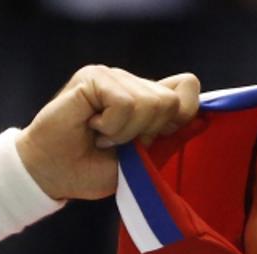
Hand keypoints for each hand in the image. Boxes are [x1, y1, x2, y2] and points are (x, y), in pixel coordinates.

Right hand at [16, 66, 200, 201]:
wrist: (53, 174)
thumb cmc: (91, 169)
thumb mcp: (142, 160)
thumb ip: (169, 138)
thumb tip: (203, 118)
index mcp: (145, 99)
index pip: (187, 87)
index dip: (183, 114)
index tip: (155, 138)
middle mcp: (131, 82)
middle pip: (171, 100)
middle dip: (149, 132)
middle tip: (119, 142)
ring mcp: (112, 76)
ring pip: (149, 103)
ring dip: (126, 133)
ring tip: (102, 137)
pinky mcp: (93, 77)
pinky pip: (124, 104)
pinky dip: (111, 127)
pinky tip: (92, 127)